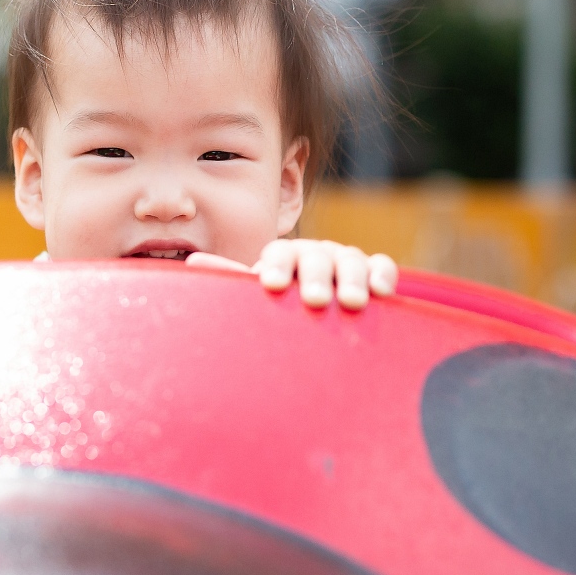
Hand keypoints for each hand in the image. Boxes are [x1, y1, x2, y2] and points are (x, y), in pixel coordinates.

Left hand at [186, 239, 398, 310]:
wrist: (315, 321)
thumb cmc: (280, 309)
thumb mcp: (256, 298)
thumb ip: (231, 280)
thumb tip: (193, 263)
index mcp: (283, 258)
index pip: (278, 253)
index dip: (276, 265)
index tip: (271, 284)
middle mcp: (314, 255)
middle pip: (315, 257)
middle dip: (314, 276)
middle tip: (313, 299)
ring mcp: (345, 261)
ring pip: (349, 259)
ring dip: (350, 278)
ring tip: (350, 302)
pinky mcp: (374, 273)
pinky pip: (381, 267)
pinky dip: (381, 274)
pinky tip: (381, 292)